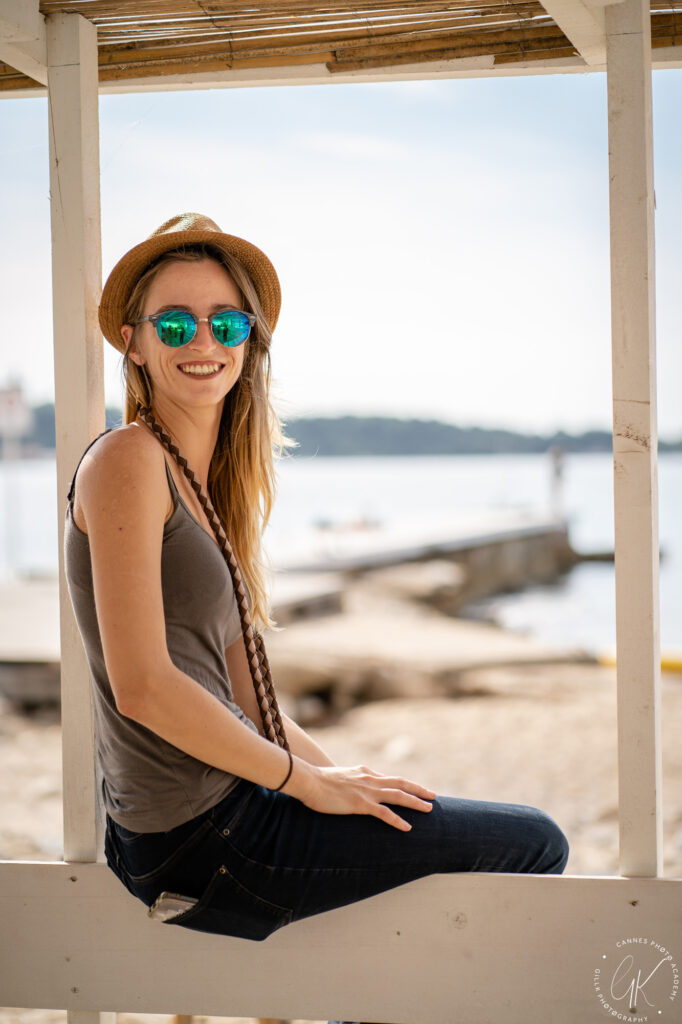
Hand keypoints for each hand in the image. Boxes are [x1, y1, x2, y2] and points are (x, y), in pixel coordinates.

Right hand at [285, 760, 435, 831]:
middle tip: (433, 795)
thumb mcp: (338, 777)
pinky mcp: (360, 804)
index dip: (404, 784)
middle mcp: (369, 779)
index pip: (389, 778)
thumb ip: (348, 782)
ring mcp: (366, 791)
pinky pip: (384, 813)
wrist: (308, 780)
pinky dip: (398, 820)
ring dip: (415, 802)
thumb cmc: (317, 781)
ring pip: (398, 796)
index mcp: (364, 772)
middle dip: (418, 789)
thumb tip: (349, 788)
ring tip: (429, 809)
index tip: (415, 789)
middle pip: (400, 783)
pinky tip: (408, 827)